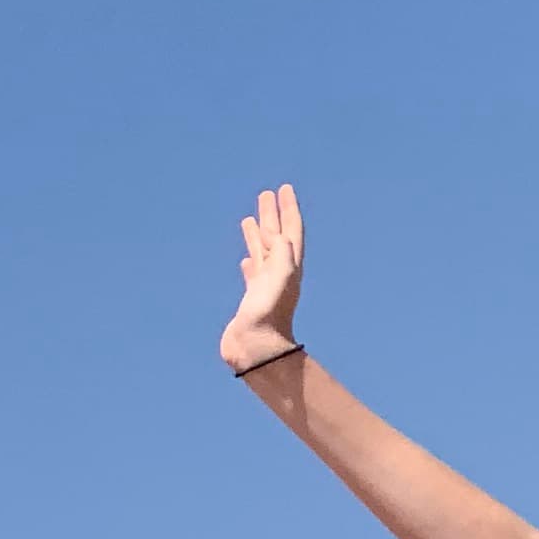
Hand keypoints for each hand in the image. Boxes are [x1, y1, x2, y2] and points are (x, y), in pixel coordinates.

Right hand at [223, 181, 306, 372]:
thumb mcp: (279, 280)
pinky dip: (250, 262)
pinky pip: (252, 275)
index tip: (284, 188)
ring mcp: (265, 286)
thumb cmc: (268, 316)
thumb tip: (278, 236)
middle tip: (266, 194)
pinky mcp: (252, 300)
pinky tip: (246, 259)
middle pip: (276, 236)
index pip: (291, 230)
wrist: (257, 349)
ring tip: (251, 218)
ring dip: (257, 235)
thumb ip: (281, 256)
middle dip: (272, 215)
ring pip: (261, 253)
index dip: (288, 209)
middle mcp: (280, 273)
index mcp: (290, 266)